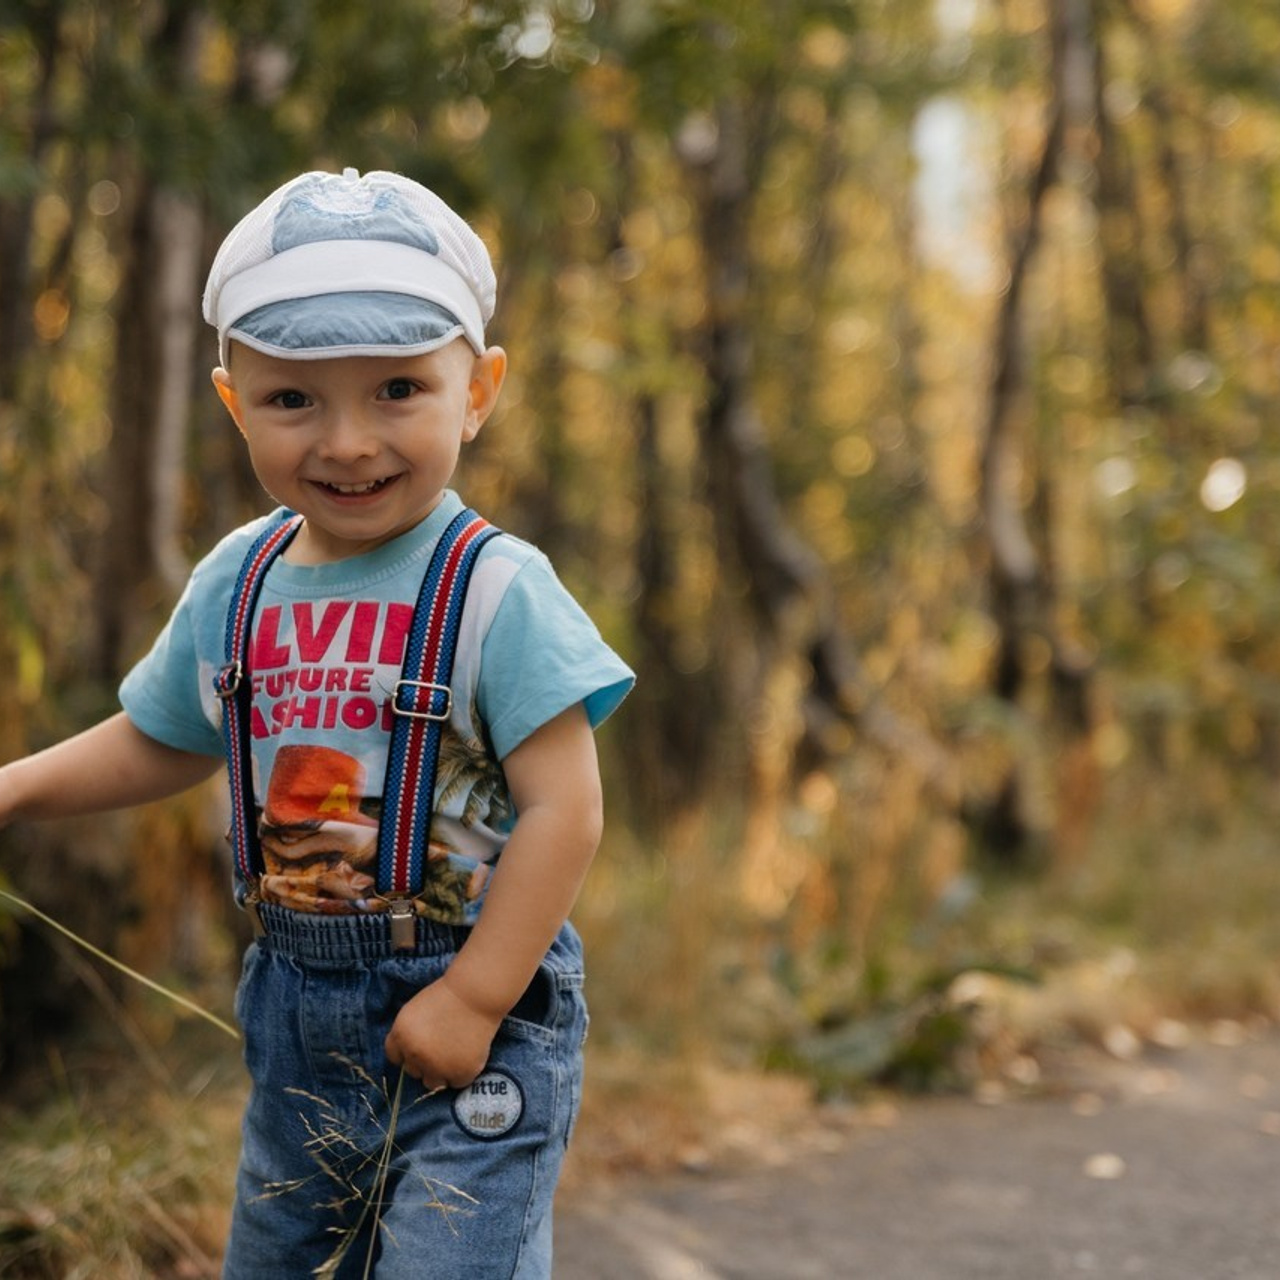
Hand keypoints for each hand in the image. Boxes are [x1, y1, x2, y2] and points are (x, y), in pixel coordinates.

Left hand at [384, 975, 502, 1091]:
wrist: (477, 993)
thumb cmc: (448, 995)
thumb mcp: (416, 1010)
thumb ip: (409, 1034)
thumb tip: (409, 1054)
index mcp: (401, 1035)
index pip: (395, 1057)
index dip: (407, 1052)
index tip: (419, 1048)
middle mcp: (415, 1054)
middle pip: (413, 1071)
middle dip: (424, 1062)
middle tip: (441, 1047)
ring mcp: (437, 1067)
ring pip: (432, 1083)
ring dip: (441, 1073)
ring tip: (454, 1055)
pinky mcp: (460, 1073)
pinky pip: (457, 1082)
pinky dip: (463, 1072)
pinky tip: (468, 1055)